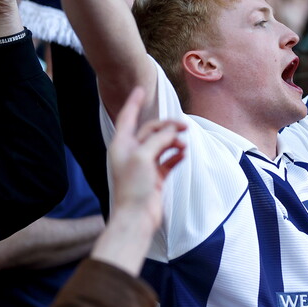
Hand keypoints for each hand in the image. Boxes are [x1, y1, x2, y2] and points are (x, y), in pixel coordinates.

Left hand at [108, 86, 185, 230]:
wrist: (137, 218)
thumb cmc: (133, 188)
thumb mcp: (143, 157)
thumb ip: (158, 140)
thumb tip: (173, 132)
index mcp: (122, 145)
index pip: (128, 117)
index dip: (134, 102)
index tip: (141, 88)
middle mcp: (132, 153)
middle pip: (151, 130)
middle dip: (167, 126)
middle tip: (184, 127)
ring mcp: (144, 165)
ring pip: (161, 144)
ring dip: (174, 141)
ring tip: (185, 145)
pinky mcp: (155, 177)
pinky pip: (168, 160)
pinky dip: (176, 156)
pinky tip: (184, 155)